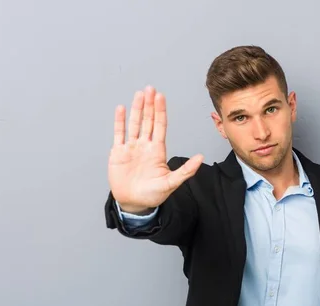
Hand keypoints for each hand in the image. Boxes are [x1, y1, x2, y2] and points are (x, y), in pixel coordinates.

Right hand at [108, 86, 202, 213]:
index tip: (161, 97)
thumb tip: (201, 158)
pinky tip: (121, 109)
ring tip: (139, 94)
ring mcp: (132, 148)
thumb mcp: (171, 183)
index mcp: (157, 150)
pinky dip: (120, 121)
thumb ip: (185, 170)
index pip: (160, 126)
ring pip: (134, 124)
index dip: (160, 111)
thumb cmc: (153, 195)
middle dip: (149, 105)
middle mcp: (145, 146)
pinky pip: (119, 134)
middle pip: (148, 121)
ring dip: (136, 109)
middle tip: (151, 89)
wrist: (134, 203)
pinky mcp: (119, 153)